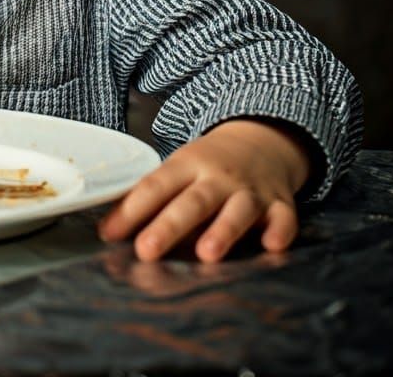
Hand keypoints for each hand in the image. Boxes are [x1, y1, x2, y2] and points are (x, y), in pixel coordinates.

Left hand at [97, 118, 312, 262]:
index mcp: (186, 164)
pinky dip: (279, 232)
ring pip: (237, 210)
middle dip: (168, 226)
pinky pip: (283, 218)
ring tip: (206, 254)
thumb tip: (111, 228)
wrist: (261, 139)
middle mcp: (217, 176)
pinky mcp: (280, 203)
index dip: (131, 210)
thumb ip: (154, 196)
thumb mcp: (179, 168)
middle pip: (191, 202)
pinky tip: (271, 246)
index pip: (154, 186)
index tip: (109, 234)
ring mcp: (250, 190)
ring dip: (223, 231)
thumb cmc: (209, 163)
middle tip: (146, 250)